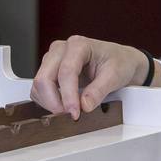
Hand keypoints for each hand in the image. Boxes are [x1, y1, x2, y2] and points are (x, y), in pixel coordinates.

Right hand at [31, 36, 160, 119]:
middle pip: (45, 77)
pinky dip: (47, 102)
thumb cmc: (119, 62)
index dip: (68, 96)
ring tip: (69, 112)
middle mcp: (61, 50)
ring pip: (39, 85)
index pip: (66, 71)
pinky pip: (39, 90)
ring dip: (50, 103)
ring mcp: (53, 60)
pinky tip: (63, 107)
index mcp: (78, 45)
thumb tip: (84, 105)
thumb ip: (99, 90)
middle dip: (54, 101)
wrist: (120, 62)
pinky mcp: (49, 71)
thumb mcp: (115, 75)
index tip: (75, 113)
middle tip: (70, 115)